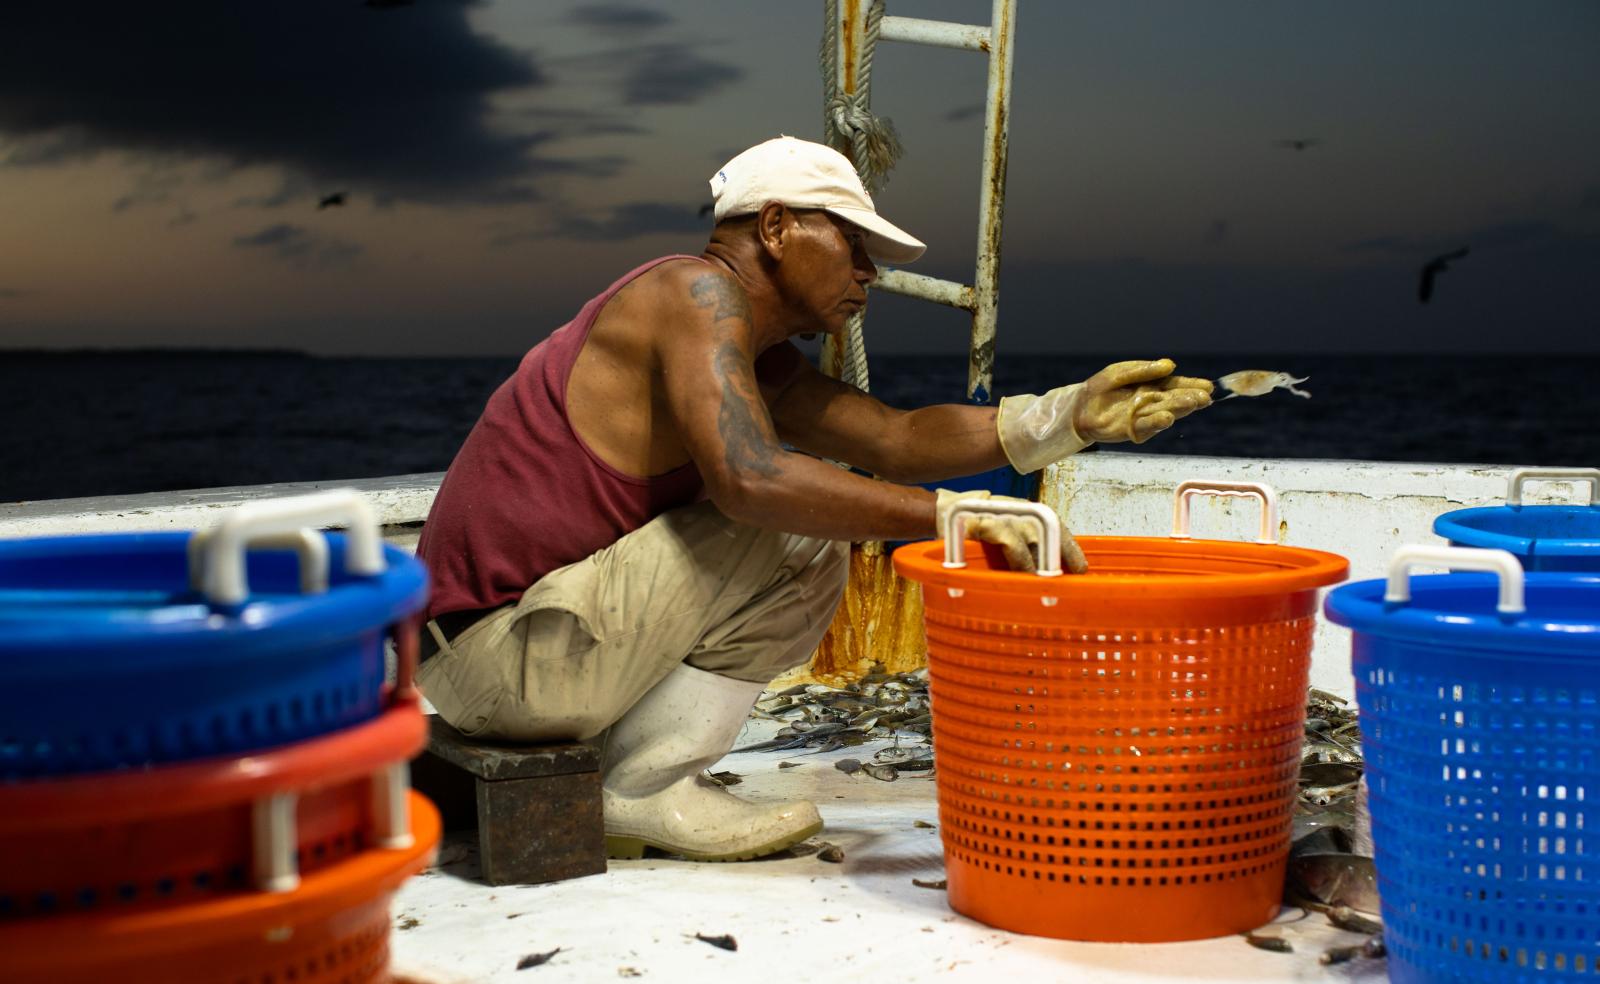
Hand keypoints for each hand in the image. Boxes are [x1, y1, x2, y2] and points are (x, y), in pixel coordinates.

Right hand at [935, 489, 1088, 573]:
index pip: (1053, 523)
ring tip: (1043, 580)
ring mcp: (1000, 513)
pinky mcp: (984, 521)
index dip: (1069, 544)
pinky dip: (1017, 557)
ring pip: (1031, 533)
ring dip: (1039, 559)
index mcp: (1023, 512)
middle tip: (1072, 573)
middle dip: (1063, 550)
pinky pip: (1008, 539)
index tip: (1081, 567)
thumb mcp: (1003, 534)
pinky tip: (1020, 572)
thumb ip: (1023, 546)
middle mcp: (1016, 509)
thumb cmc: (973, 528)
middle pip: (1048, 525)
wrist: (941, 512)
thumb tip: (1046, 572)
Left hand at [1074, 359, 1213, 443]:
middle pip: (1174, 400)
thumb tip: (1170, 365)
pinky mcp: (1132, 430)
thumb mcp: (1119, 373)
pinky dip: (1156, 422)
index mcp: (1152, 386)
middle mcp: (1152, 403)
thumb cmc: (1100, 388)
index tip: (1208, 386)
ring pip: (1164, 412)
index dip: (1192, 385)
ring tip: (1192, 403)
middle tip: (1205, 397)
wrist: (1078, 407)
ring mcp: (1143, 417)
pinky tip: (1168, 417)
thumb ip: (1143, 370)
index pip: (1176, 385)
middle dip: (1190, 398)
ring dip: (1178, 408)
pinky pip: (1146, 426)